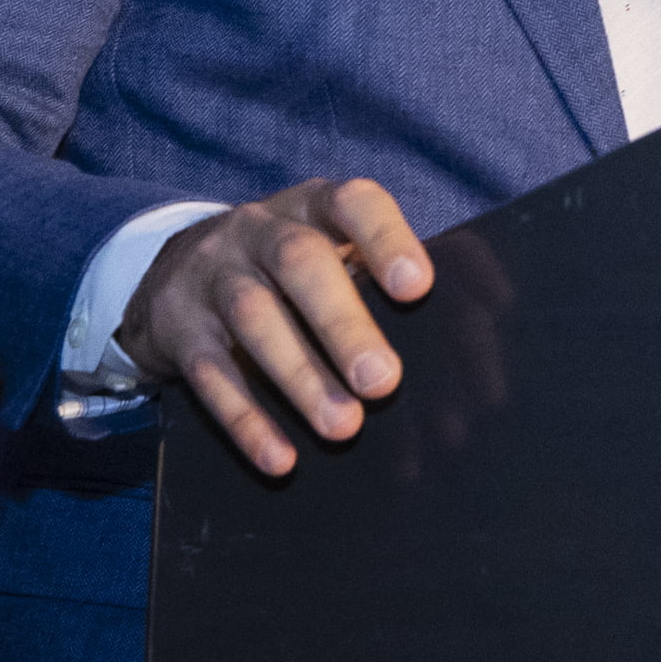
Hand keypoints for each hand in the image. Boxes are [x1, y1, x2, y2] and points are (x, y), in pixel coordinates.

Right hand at [126, 180, 431, 477]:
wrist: (172, 275)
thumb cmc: (287, 272)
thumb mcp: (330, 252)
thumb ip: (388, 276)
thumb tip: (489, 312)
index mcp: (312, 207)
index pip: (352, 203)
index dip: (385, 239)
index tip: (418, 286)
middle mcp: (258, 231)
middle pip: (299, 262)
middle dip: (344, 324)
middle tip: (385, 381)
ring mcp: (212, 276)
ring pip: (254, 318)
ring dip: (302, 377)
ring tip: (345, 426)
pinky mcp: (178, 328)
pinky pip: (211, 373)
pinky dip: (246, 419)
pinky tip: (281, 458)